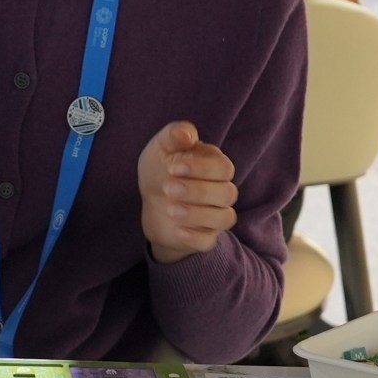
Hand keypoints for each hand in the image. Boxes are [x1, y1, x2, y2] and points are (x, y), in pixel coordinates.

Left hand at [136, 121, 237, 264]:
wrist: (150, 199)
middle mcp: (222, 190)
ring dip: (198, 214)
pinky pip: (208, 241)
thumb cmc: (161, 168)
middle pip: (227, 193)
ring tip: (170, 209)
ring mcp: (215, 215)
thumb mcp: (161, 147)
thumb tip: (187, 135)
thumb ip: (174, 135)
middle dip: (198, 191)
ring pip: (224, 218)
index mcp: (216, 166)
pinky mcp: (203, 236)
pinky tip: (177, 230)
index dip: (201, 168)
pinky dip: (195, 237)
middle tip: (168, 188)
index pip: (223, 168)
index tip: (172, 167)